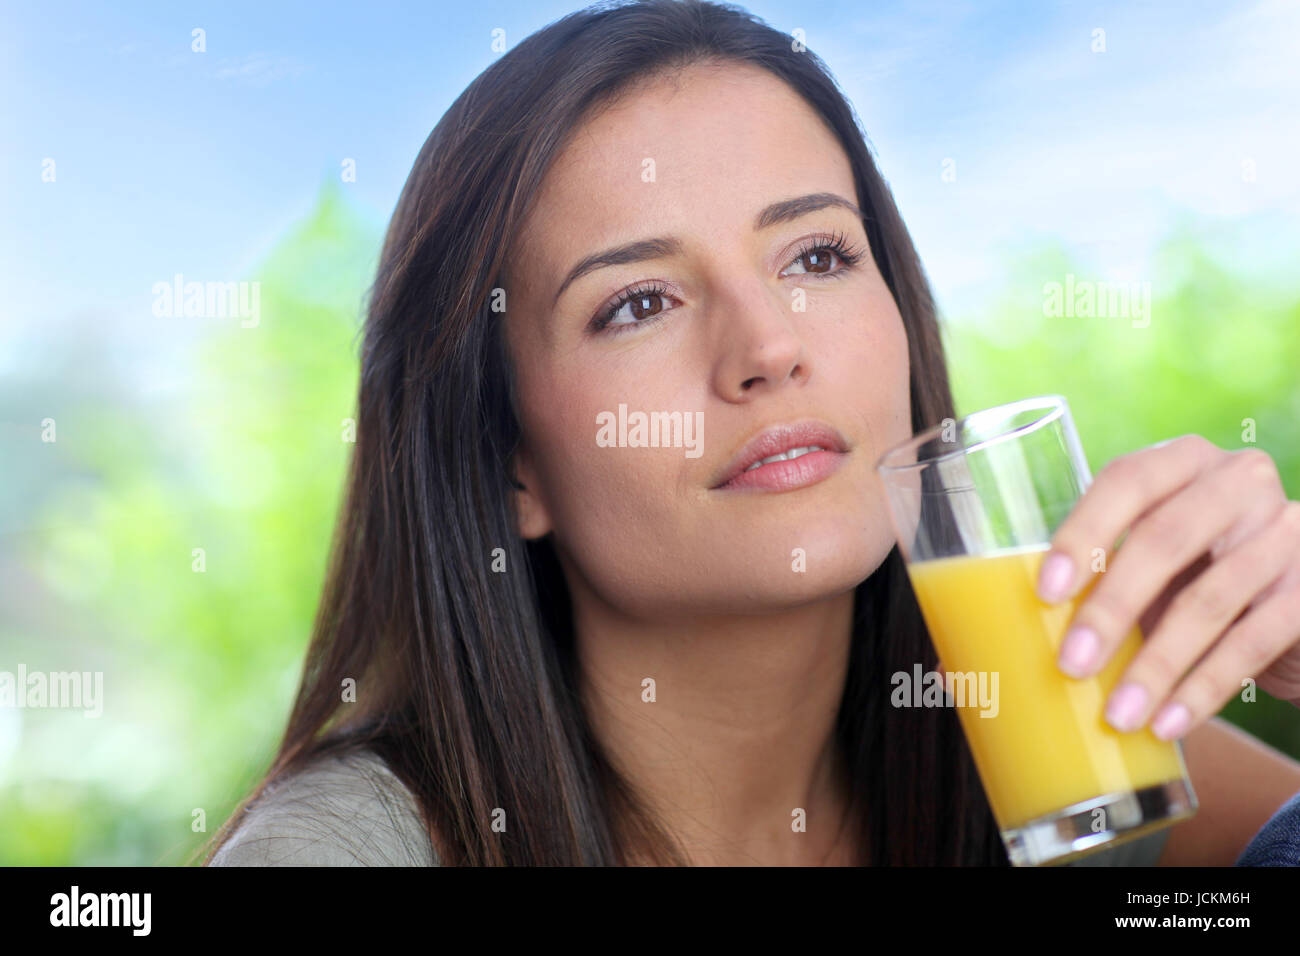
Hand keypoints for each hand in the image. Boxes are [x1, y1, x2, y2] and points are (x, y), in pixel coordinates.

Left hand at [1035, 434, 1299, 739]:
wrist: (1291, 609)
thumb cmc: (1193, 579)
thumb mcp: (1149, 564)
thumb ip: (1095, 578)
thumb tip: (996, 642)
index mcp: (1182, 463)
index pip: (1126, 481)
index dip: (1082, 533)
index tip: (1045, 592)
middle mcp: (1237, 482)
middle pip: (1165, 540)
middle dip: (1112, 608)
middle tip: (1071, 665)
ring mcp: (1284, 531)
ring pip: (1209, 600)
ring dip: (1157, 665)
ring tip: (1118, 714)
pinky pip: (1252, 641)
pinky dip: (1204, 688)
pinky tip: (1169, 722)